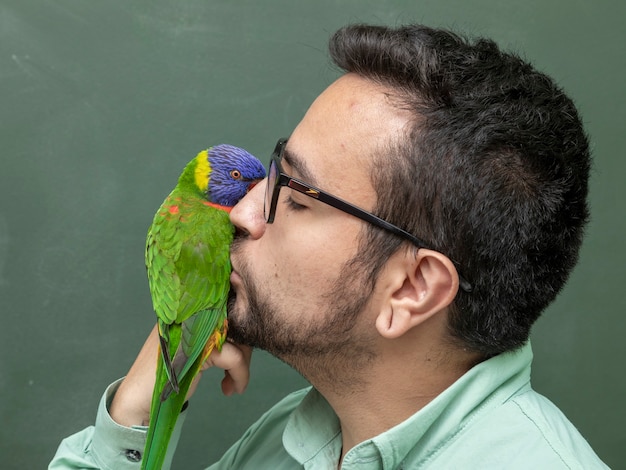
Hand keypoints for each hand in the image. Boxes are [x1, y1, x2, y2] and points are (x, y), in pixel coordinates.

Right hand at [109, 325, 251, 426]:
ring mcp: (194, 329)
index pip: (227, 308)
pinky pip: (233, 357)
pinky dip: (239, 375)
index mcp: (190, 311)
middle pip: (236, 321)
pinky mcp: (198, 348)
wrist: (138, 398)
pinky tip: (231, 389)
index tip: (242, 354)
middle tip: (239, 373)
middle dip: (245, 349)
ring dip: (243, 365)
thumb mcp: (192, 350)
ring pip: (238, 338)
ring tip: (235, 384)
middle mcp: (192, 314)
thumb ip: (211, 337)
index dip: (241, 330)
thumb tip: (247, 334)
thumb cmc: (164, 375)